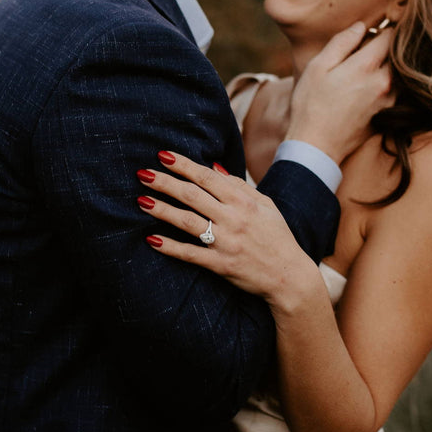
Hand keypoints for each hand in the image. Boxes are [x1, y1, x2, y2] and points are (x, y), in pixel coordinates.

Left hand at [137, 151, 323, 308]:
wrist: (290, 276)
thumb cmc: (278, 237)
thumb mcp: (266, 205)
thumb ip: (239, 186)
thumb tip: (213, 168)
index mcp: (244, 201)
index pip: (207, 177)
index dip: (183, 165)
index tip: (163, 155)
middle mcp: (233, 218)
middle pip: (192, 195)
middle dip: (165, 182)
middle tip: (143, 174)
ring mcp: (226, 242)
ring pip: (187, 221)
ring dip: (162, 209)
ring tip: (141, 201)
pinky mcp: (221, 264)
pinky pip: (190, 254)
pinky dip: (170, 247)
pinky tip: (152, 239)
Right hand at [287, 22, 394, 164]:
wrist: (315, 147)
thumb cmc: (311, 105)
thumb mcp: (318, 67)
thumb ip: (342, 43)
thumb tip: (361, 26)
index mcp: (367, 67)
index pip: (390, 34)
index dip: (381, 28)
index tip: (370, 32)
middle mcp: (385, 83)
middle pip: (397, 53)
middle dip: (386, 47)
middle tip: (366, 49)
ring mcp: (389, 101)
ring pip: (398, 73)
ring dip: (387, 66)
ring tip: (364, 70)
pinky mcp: (387, 114)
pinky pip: (394, 91)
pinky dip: (386, 84)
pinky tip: (364, 90)